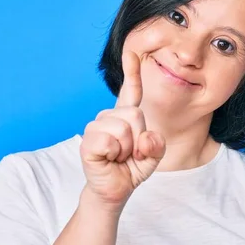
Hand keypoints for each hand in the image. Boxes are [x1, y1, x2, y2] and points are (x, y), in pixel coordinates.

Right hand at [80, 51, 165, 207]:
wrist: (115, 190)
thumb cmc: (131, 169)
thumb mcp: (152, 156)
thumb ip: (157, 145)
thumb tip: (145, 138)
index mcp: (125, 116)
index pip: (130, 91)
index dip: (132, 72)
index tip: (132, 54)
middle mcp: (109, 117)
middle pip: (135, 115)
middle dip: (139, 140)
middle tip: (129, 153)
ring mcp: (96, 127)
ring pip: (123, 130)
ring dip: (127, 150)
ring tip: (119, 157)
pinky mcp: (88, 142)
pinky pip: (109, 141)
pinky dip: (115, 155)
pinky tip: (109, 160)